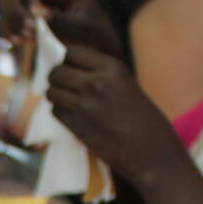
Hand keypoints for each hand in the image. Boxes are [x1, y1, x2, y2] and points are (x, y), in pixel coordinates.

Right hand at [0, 0, 121, 59]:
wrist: (95, 55)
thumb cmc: (95, 40)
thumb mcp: (83, 31)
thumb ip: (63, 21)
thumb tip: (39, 13)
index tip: (34, 15)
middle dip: (17, 10)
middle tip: (29, 30)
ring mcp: (34, 5)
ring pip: (7, 4)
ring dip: (11, 21)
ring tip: (25, 39)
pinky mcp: (27, 21)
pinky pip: (8, 21)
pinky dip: (7, 31)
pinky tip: (18, 43)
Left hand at [47, 45, 184, 182]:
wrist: (151, 151)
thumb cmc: (143, 118)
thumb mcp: (126, 84)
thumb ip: (101, 74)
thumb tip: (70, 67)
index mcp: (112, 68)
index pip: (72, 52)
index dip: (68, 60)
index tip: (72, 69)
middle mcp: (96, 83)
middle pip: (57, 72)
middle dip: (56, 78)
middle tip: (64, 86)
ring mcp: (85, 106)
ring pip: (52, 92)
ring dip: (56, 96)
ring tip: (67, 101)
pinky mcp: (78, 127)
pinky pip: (56, 111)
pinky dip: (60, 112)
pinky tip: (72, 116)